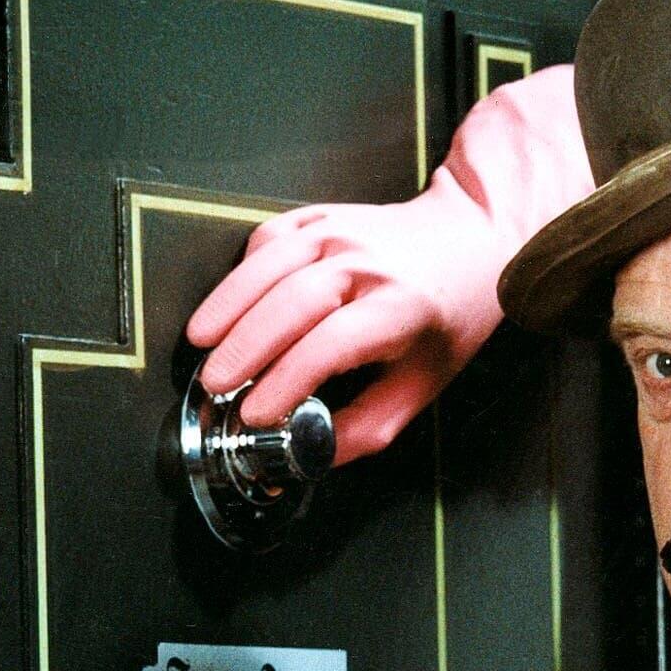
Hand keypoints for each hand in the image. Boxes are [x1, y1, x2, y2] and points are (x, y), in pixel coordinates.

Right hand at [186, 66, 592, 463]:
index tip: (256, 414)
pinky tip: (232, 303)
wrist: (469, 238)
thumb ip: (367, 426)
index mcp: (400, 309)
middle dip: (244, 350)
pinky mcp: (321, 216)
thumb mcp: (423, 384)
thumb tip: (311, 454)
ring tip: (201, 345)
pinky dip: (242, 272)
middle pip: (289, 304)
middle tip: (215, 386)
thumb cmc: (449, 316)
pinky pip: (268, 239)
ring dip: (227, 307)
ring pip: (268, 267)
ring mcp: (340, 233)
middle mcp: (367, 264)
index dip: (285, 383)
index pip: (329, 346)